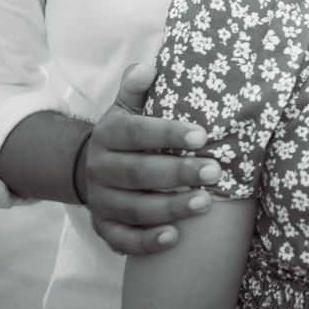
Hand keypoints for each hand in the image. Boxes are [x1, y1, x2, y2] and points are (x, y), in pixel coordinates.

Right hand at [83, 62, 220, 254]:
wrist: (93, 166)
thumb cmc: (127, 133)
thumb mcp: (127, 106)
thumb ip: (136, 87)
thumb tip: (148, 66)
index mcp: (108, 134)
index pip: (137, 132)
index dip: (168, 134)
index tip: (203, 136)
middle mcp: (100, 167)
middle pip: (139, 173)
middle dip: (179, 174)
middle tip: (216, 171)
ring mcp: (101, 200)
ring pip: (134, 208)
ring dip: (171, 208)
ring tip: (206, 203)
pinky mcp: (103, 225)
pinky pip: (121, 239)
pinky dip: (146, 242)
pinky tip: (174, 238)